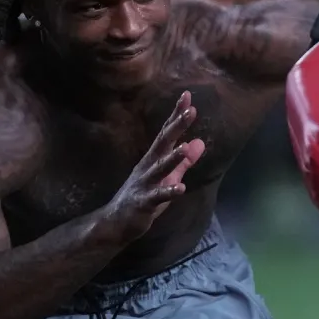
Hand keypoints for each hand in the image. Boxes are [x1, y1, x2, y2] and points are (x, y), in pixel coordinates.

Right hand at [101, 91, 205, 241]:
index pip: (167, 132)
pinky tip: (181, 188)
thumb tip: (200, 143)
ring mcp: (145, 183)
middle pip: (163, 142)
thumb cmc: (145, 197)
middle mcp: (148, 166)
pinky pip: (157, 196)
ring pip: (159, 168)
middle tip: (191, 110)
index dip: (177, 115)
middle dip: (177, 126)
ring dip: (172, 157)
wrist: (117, 221)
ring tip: (185, 147)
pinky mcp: (143, 202)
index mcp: (154, 158)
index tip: (188, 96)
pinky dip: (168, 191)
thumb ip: (184, 162)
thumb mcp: (168, 178)